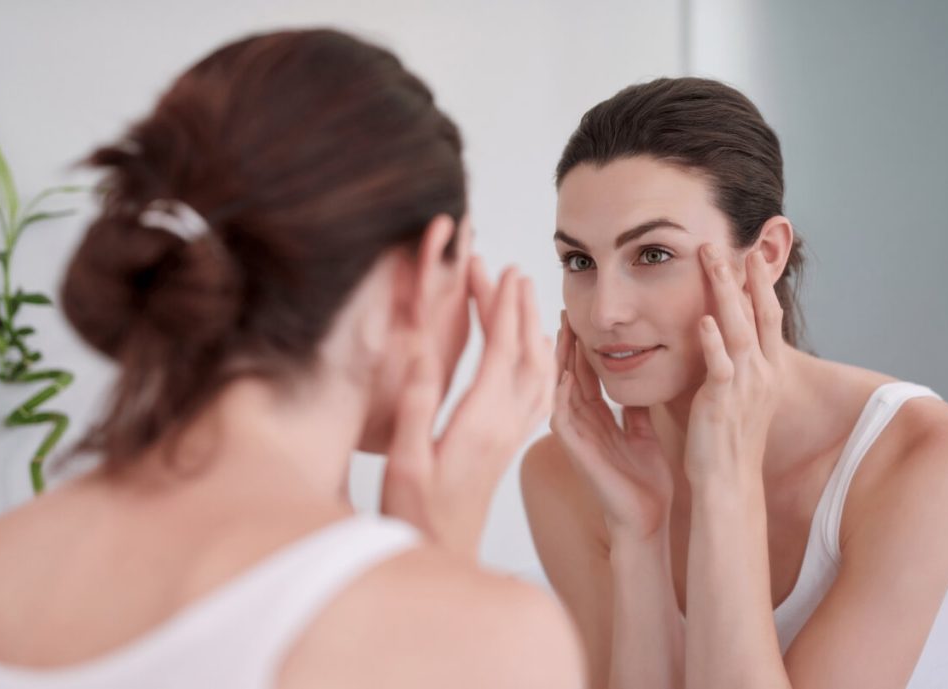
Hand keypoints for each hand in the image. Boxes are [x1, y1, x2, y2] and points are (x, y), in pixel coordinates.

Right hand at [381, 258, 554, 556]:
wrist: (444, 557)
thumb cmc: (416, 515)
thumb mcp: (406, 462)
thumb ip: (417, 407)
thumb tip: (423, 352)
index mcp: (480, 423)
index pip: (500, 352)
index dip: (503, 308)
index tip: (501, 273)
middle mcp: (504, 425)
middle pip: (524, 353)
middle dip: (519, 307)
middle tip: (511, 270)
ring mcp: (511, 435)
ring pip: (538, 372)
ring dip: (534, 330)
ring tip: (525, 298)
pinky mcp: (508, 444)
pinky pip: (539, 394)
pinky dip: (542, 362)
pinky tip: (537, 353)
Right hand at [550, 314, 672, 541]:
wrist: (648, 520)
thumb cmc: (645, 482)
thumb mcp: (644, 433)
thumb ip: (636, 409)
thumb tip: (640, 380)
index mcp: (597, 418)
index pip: (585, 374)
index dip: (583, 345)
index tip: (582, 316)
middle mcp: (582, 424)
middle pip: (568, 374)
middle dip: (566, 344)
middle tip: (564, 312)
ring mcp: (576, 437)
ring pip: (560, 391)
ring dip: (559, 362)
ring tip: (560, 332)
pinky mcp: (576, 452)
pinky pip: (561, 419)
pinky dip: (561, 396)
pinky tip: (563, 374)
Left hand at [684, 246, 783, 488]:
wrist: (729, 482)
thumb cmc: (726, 442)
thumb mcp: (736, 397)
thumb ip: (729, 367)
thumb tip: (714, 339)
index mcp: (767, 373)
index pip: (769, 319)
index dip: (762, 286)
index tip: (751, 256)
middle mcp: (762, 375)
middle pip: (760, 315)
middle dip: (748, 278)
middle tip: (734, 244)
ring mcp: (745, 387)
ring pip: (739, 330)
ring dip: (726, 293)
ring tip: (714, 262)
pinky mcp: (722, 402)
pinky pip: (720, 366)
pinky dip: (712, 342)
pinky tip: (703, 319)